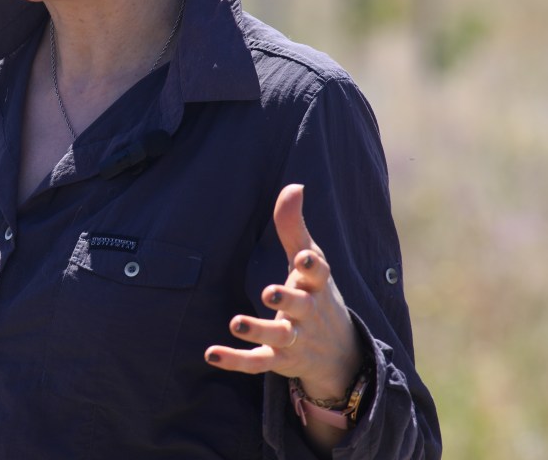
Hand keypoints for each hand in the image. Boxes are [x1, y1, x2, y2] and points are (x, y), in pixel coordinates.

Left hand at [205, 184, 361, 400]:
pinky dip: (235, 360)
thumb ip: (294, 226)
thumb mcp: (309, 260)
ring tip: (235, 322)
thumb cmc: (315, 291)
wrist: (337, 351)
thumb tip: (293, 185)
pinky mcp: (278, 359)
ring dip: (258, 330)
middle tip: (268, 292)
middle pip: (300, 307)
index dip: (312, 266)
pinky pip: (257, 362)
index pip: (320, 274)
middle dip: (286, 300)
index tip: (304, 258)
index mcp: (316, 285)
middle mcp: (308, 313)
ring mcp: (294, 339)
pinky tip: (210, 353)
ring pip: (278, 337)